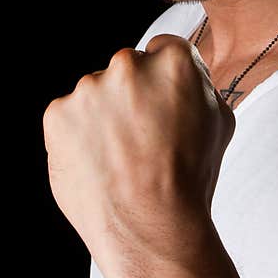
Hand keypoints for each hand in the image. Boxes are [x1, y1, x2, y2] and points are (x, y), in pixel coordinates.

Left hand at [42, 34, 235, 277]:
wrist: (150, 225)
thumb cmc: (191, 180)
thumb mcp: (220, 123)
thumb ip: (198, 87)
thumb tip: (184, 78)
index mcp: (173, 61)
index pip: (164, 51)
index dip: (164, 84)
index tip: (162, 109)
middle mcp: (128, 64)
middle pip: (126, 69)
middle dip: (131, 97)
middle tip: (141, 140)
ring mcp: (88, 88)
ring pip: (94, 94)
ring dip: (102, 117)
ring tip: (118, 159)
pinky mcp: (57, 113)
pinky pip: (67, 117)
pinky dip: (76, 137)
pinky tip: (96, 164)